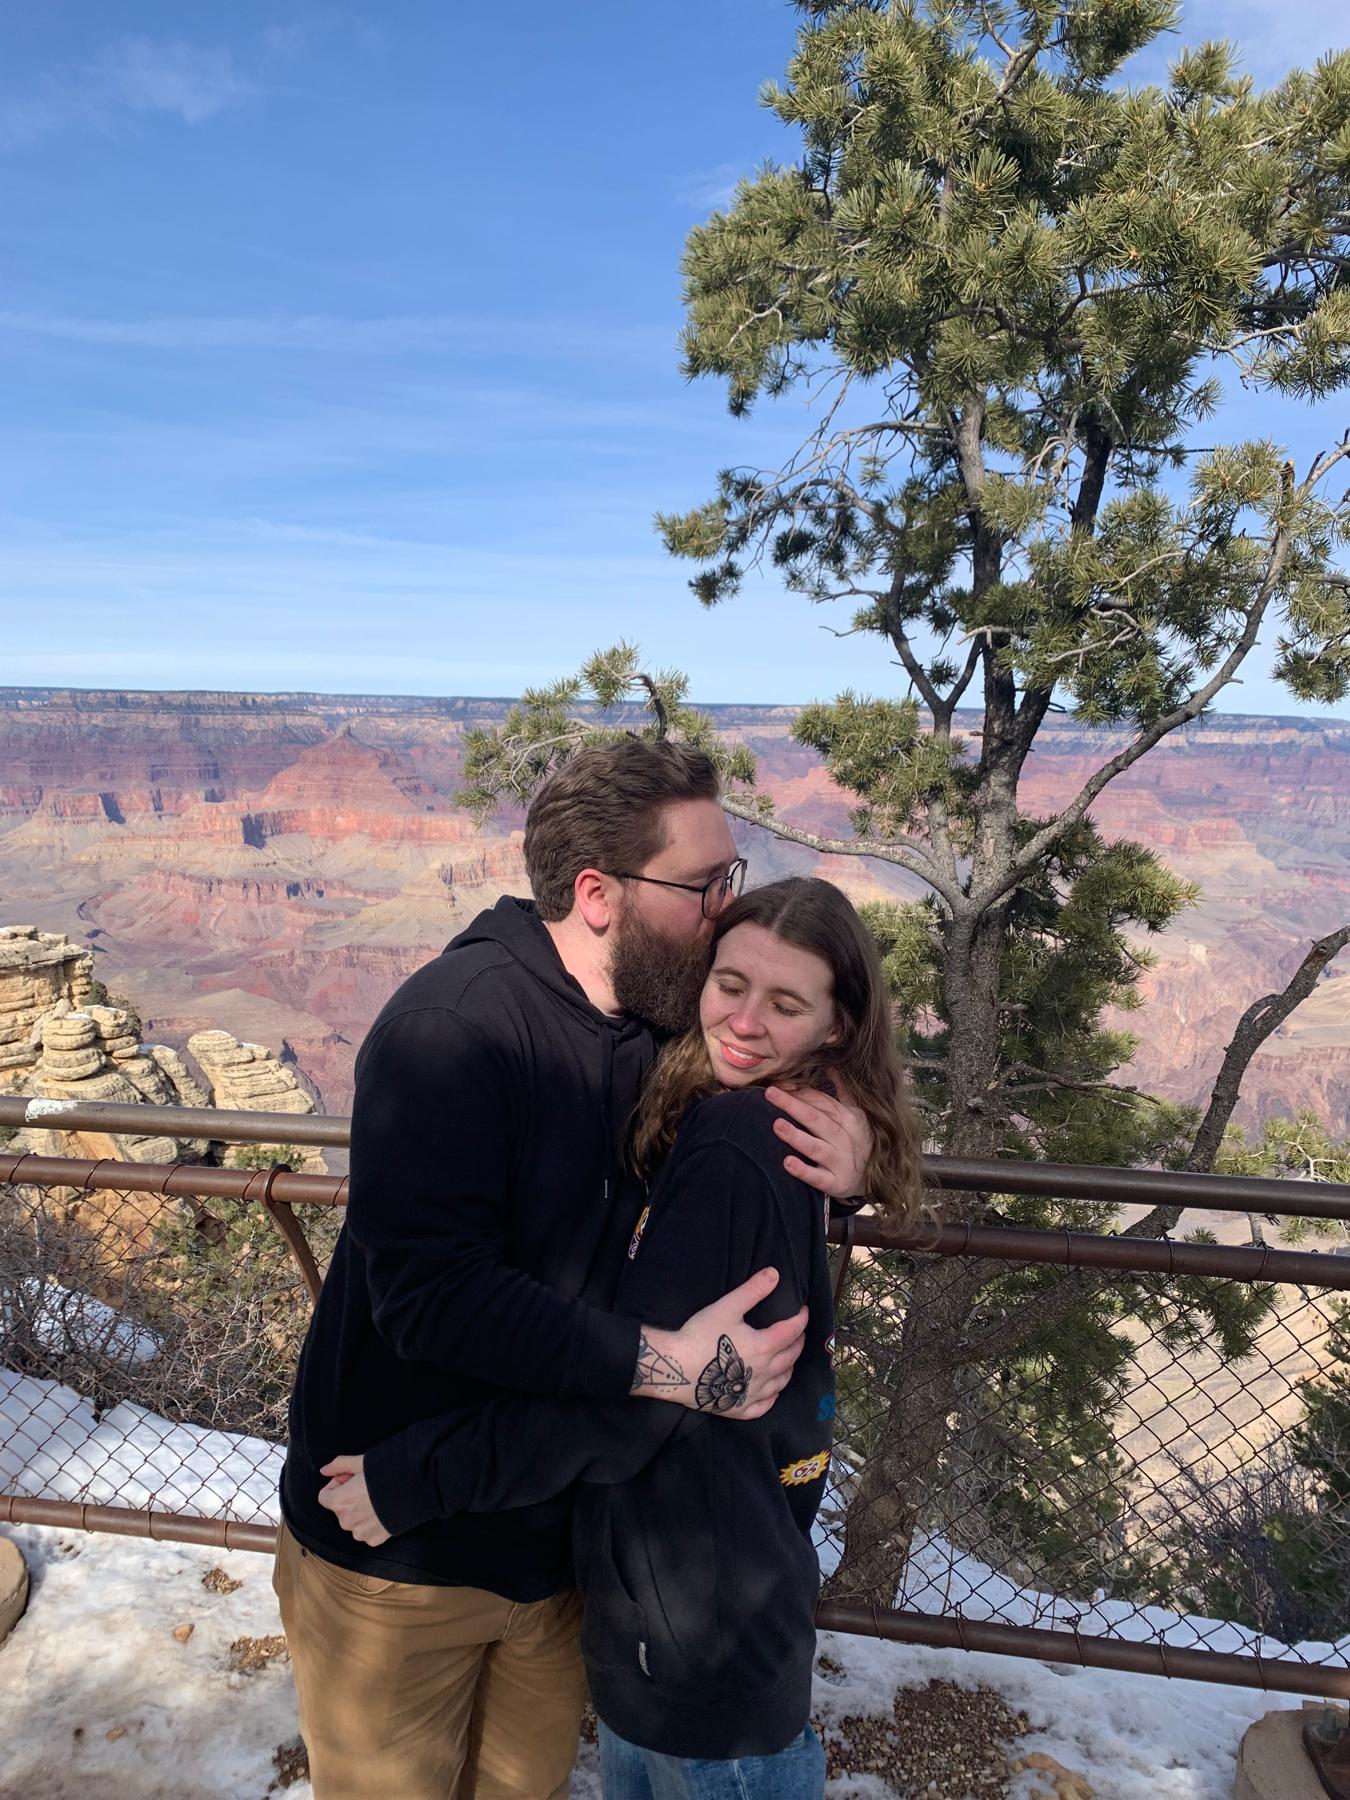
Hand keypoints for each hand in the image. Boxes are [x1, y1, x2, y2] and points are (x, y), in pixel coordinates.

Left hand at [317, 1454, 391, 1546]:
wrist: (414, 1489)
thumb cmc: (386, 1474)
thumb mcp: (360, 1462)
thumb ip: (338, 1465)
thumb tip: (324, 1470)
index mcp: (339, 1501)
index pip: (324, 1496)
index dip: (336, 1484)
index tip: (351, 1479)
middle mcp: (346, 1521)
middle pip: (339, 1508)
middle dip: (348, 1498)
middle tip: (365, 1486)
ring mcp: (360, 1533)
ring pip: (352, 1521)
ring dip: (359, 1511)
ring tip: (376, 1499)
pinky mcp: (374, 1540)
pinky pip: (365, 1531)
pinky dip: (371, 1523)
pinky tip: (382, 1510)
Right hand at [634, 1268, 806, 1419]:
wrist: (676, 1368)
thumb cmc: (700, 1335)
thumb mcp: (727, 1307)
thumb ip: (752, 1290)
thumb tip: (775, 1274)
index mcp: (764, 1347)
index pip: (792, 1331)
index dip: (801, 1319)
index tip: (803, 1310)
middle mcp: (764, 1372)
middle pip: (791, 1356)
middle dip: (798, 1341)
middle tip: (797, 1331)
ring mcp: (753, 1393)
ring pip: (782, 1382)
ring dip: (789, 1367)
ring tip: (788, 1358)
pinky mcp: (740, 1409)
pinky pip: (765, 1405)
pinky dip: (773, 1395)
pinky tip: (771, 1390)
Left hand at [766, 1084, 871, 1199]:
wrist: (875, 1180)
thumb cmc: (858, 1142)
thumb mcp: (856, 1115)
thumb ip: (844, 1092)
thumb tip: (832, 1066)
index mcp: (848, 1118)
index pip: (821, 1102)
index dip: (800, 1092)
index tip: (778, 1083)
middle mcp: (845, 1138)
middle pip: (816, 1119)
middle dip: (793, 1105)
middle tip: (770, 1093)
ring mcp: (841, 1162)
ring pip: (816, 1147)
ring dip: (797, 1137)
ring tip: (777, 1125)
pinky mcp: (836, 1183)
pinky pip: (819, 1178)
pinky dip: (804, 1171)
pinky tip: (787, 1163)